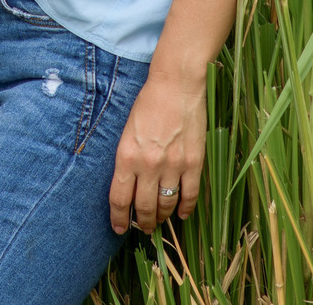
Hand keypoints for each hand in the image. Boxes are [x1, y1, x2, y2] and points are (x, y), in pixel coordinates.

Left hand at [110, 69, 205, 234]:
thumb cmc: (148, 104)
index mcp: (127, 155)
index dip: (119, 219)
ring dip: (161, 217)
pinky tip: (181, 213)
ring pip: (166, 205)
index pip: (119, 198)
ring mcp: (173, 165)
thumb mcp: (126, 131)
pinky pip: (190, 195)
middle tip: (142, 227)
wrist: (176, 84)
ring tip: (159, 220)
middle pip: (144, 207)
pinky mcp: (194, 162)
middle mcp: (148, 164)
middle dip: (142, 222)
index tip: (119, 228)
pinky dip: (185, 208)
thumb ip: (127, 160)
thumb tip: (129, 187)